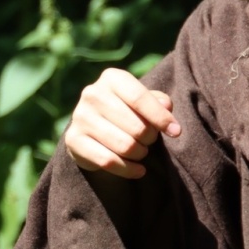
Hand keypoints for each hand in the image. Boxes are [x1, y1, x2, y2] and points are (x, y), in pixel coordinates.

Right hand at [62, 67, 180, 179]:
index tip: (176, 132)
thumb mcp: (145, 102)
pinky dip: (129, 170)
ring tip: (141, 152)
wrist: (94, 129)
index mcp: (111, 78)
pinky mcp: (72, 140)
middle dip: (150, 138)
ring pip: (124, 146)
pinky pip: (108, 161)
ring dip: (140, 154)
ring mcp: (79, 117)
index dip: (160, 117)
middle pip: (136, 126)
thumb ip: (158, 101)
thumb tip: (166, 106)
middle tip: (150, 141)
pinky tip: (138, 170)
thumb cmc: (129, 111)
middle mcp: (91, 93)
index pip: (139, 97)